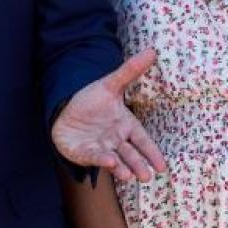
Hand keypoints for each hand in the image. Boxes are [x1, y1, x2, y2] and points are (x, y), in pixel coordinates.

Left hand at [51, 49, 166, 181]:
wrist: (64, 109)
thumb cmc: (91, 101)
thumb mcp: (110, 85)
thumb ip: (129, 71)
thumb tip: (151, 51)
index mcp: (125, 126)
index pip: (142, 141)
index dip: (152, 153)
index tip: (162, 166)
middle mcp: (115, 140)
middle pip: (130, 155)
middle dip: (138, 165)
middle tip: (147, 177)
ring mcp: (99, 148)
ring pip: (114, 161)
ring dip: (121, 168)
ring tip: (129, 176)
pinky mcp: (83, 152)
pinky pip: (92, 157)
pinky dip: (99, 160)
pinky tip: (108, 162)